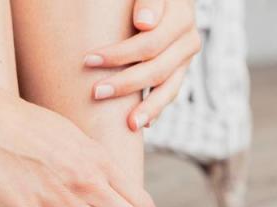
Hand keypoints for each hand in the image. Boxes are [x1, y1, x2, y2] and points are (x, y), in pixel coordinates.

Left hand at [83, 0, 199, 130]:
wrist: (164, 0)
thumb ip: (148, 0)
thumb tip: (144, 23)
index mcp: (180, 16)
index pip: (149, 43)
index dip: (119, 54)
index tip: (88, 60)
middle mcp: (188, 39)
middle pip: (157, 69)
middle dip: (125, 83)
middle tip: (95, 93)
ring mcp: (186, 58)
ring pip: (169, 87)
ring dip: (148, 107)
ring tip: (129, 124)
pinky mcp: (180, 70)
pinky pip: (170, 93)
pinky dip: (156, 108)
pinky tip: (143, 123)